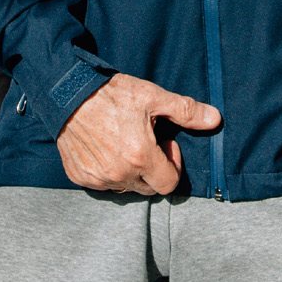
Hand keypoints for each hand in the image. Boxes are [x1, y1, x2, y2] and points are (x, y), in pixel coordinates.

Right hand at [56, 73, 221, 195]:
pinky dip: (107, 170)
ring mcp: (97, 178)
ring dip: (130, 171)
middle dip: (153, 169)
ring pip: (125, 187)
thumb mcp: (152, 96)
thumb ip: (186, 111)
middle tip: (145, 142)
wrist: (66, 92)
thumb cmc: (111, 93)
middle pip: (148, 188)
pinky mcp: (79, 177)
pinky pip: (102, 183)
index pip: (169, 184)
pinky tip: (104, 146)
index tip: (163, 143)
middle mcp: (118, 174)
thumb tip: (215, 119)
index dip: (172, 164)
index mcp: (140, 157)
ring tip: (123, 142)